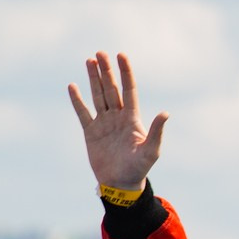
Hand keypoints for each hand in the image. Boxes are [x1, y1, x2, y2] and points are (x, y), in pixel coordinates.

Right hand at [68, 52, 167, 190]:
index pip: (129, 90)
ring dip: (93, 79)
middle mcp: (118, 117)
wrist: (120, 184)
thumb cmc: (138, 169)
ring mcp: (104, 123)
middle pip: (111, 89)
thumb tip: (165, 113)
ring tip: (89, 61)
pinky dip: (77, 100)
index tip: (121, 55)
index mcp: (132, 119)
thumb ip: (156, 132)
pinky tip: (73, 86)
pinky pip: (83, 113)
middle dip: (106, 71)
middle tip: (100, 53)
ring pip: (98, 96)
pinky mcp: (91, 132)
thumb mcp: (151, 151)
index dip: (125, 73)